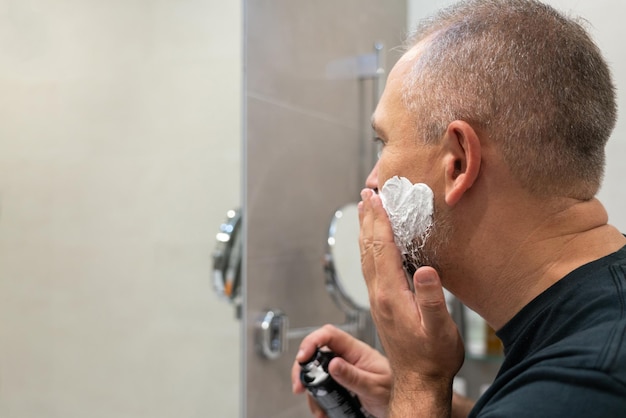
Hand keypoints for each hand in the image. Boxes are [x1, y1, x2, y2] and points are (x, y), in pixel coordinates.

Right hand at [291, 324, 391, 417]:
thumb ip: (353, 376)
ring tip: (316, 406)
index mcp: (356, 350)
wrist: (404, 402)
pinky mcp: (342, 381)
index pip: (329, 335)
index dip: (312, 341)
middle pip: (317, 352)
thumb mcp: (374, 386)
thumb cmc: (395, 390)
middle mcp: (348, 356)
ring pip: (317, 371)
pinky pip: (324, 385)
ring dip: (311, 389)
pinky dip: (319, 398)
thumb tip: (333, 364)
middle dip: (304, 368)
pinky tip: (323, 408)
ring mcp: (344, 368)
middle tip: (300, 386)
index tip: (302, 358)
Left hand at [359, 188, 464, 415]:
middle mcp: (378, 294)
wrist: (418, 382)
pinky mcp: (381, 306)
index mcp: (391, 294)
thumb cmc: (433, 358)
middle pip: (369, 248)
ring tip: (364, 212)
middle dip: (368, 219)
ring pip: (366, 258)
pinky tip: (373, 246)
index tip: (376, 198)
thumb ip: (431, 299)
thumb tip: (425, 269)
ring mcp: (377, 300)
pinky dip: (369, 249)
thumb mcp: (440, 330)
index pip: (382, 248)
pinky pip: (370, 269)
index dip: (379, 221)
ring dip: (365, 232)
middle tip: (366, 195)